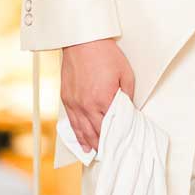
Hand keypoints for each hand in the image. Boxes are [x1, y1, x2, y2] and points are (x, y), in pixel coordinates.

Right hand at [59, 38, 134, 154]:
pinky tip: (82, 143)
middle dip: (105, 145)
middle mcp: (87, 105)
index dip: (117, 138)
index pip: (112, 126)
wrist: (82, 41)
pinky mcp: (66, 99)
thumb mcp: (125, 73)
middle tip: (112, 154)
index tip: (122, 146)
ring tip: (98, 154)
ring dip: (91, 144)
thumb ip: (127, 95)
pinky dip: (77, 135)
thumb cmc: (104, 54)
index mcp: (103, 99)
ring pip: (83, 131)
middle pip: (97, 133)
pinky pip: (72, 123)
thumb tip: (128, 109)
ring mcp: (75, 103)